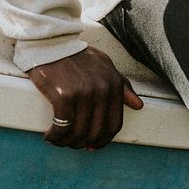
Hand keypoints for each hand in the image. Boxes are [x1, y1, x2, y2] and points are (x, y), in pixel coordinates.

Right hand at [28, 45, 142, 149]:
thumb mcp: (105, 66)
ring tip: (60, 140)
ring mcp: (83, 93)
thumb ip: (122, 86)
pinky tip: (50, 135)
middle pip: (95, 132)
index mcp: (114, 84)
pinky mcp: (64, 96)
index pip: (114, 124)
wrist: (52, 43)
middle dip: (83, 143)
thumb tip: (138, 105)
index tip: (92, 145)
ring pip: (78, 133)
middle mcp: (101, 90)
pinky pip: (61, 127)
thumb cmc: (78, 55)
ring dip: (67, 142)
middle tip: (73, 143)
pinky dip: (55, 136)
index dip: (103, 140)